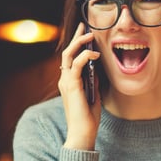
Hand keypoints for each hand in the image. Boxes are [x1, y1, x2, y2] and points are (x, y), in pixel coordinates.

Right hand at [59, 23, 101, 149]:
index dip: (77, 44)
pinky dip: (85, 56)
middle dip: (77, 37)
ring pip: (69, 54)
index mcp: (69, 82)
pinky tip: (95, 54)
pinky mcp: (72, 86)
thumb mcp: (94, 94)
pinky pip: (76, 64)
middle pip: (67, 52)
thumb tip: (96, 68)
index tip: (86, 32)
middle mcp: (64, 80)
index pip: (70, 58)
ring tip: (91, 34)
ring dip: (80, 42)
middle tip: (86, 26)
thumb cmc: (88, 118)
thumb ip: (93, 81)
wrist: (83, 133)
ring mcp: (66, 82)